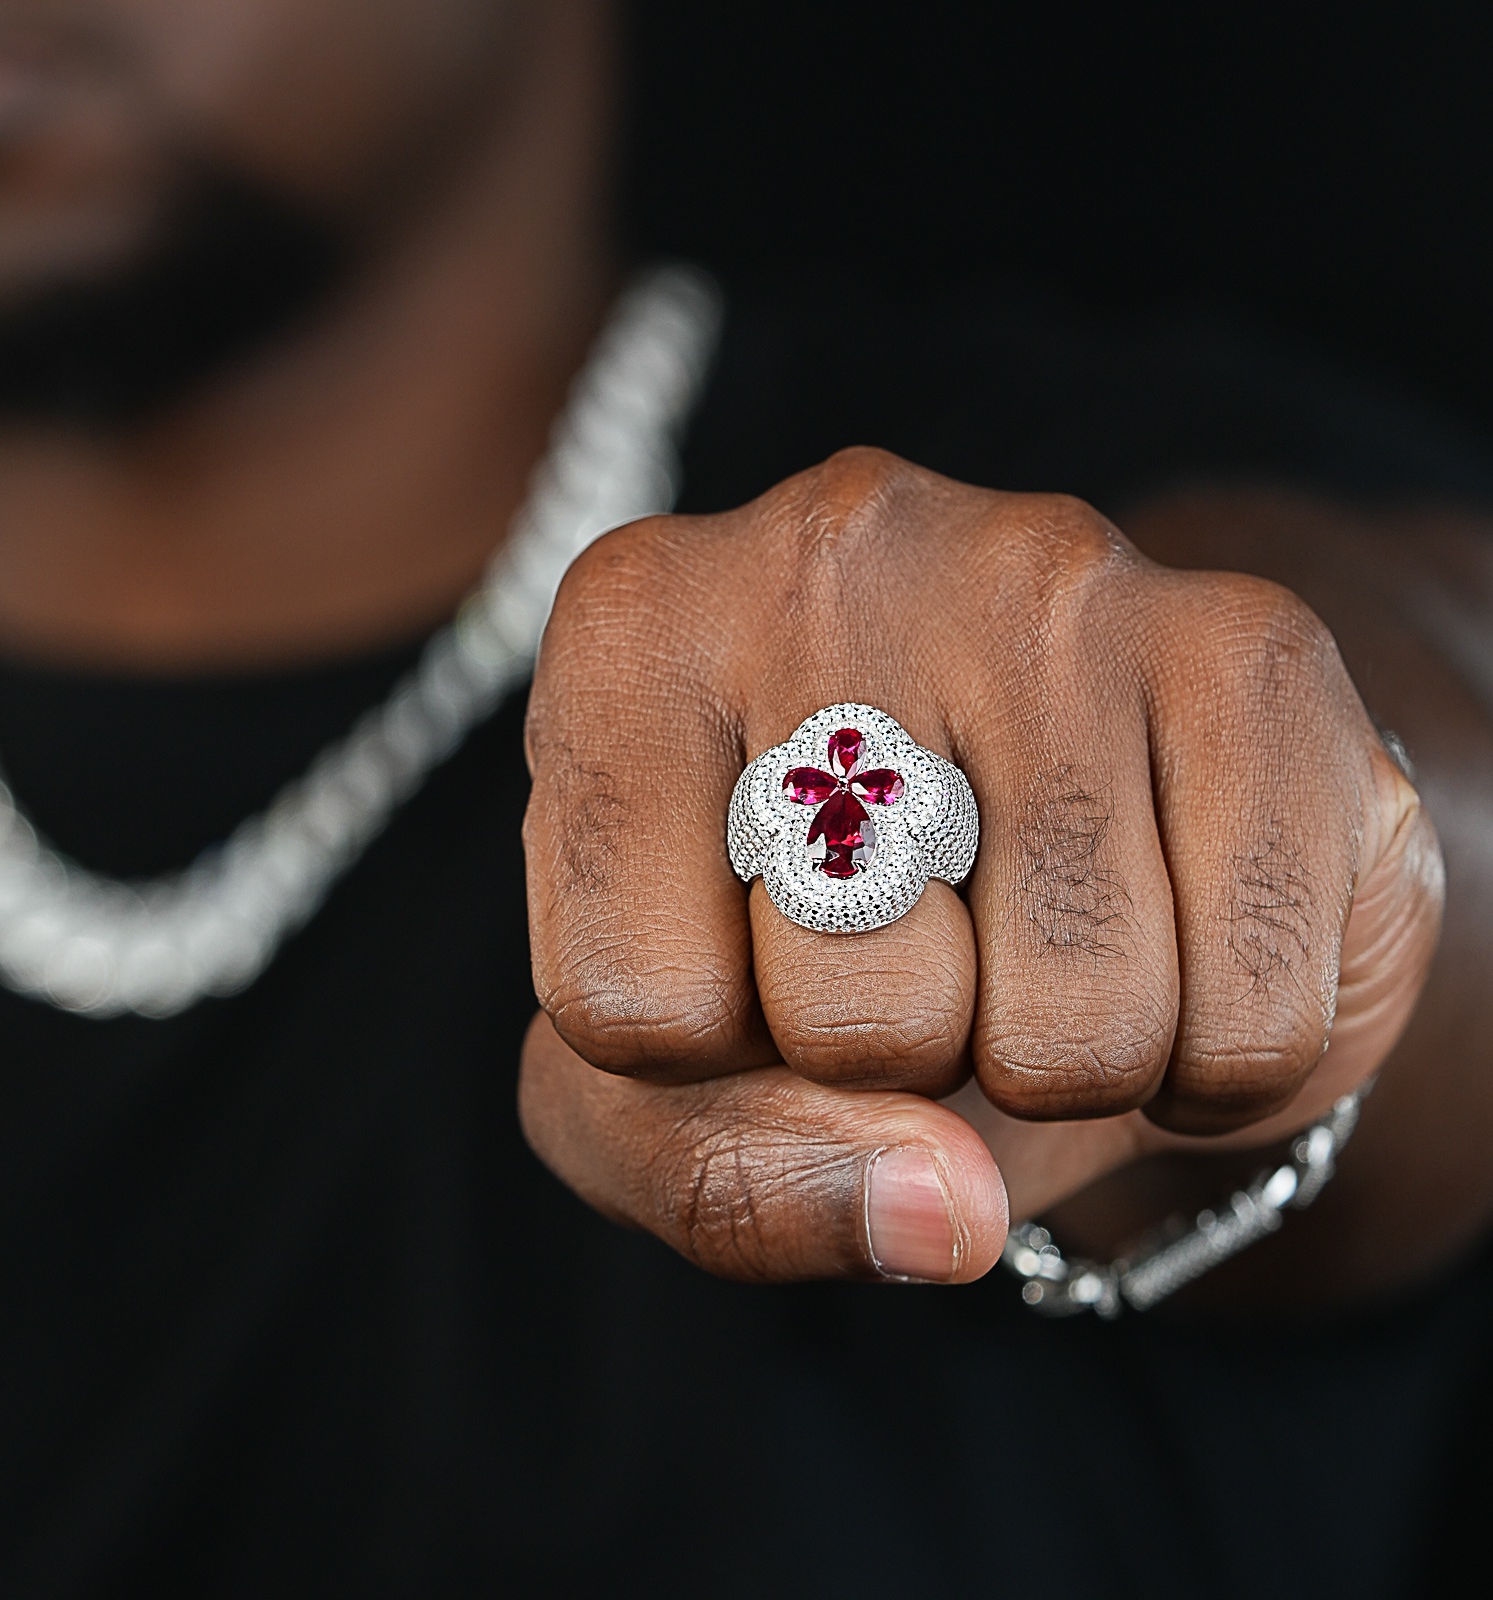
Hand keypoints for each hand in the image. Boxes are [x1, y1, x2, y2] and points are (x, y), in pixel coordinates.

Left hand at [519, 449, 1440, 1283]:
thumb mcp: (662, 1081)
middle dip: (892, 1055)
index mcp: (631, 631)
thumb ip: (719, 1177)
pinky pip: (1246, 1019)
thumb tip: (937, 1212)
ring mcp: (1051, 580)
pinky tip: (1164, 930)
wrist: (1039, 820)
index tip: (740, 964)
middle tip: (914, 946)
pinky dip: (1211, 1054)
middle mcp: (825, 552)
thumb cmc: (804, 941)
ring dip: (1059, 1060)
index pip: (629, 1000)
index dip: (705, 1057)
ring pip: (1069, 1029)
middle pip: (851, 1015)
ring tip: (1033, 938)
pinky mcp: (1249, 649)